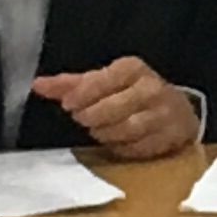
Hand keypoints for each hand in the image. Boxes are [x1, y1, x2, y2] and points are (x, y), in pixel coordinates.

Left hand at [33, 55, 200, 159]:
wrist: (178, 110)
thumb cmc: (133, 92)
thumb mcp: (105, 81)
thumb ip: (72, 84)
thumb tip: (38, 85)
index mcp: (133, 69)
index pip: (101, 81)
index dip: (81, 95)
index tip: (68, 105)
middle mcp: (151, 88)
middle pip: (110, 109)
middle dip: (91, 118)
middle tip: (83, 120)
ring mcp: (163, 113)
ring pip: (124, 129)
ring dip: (104, 134)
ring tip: (99, 130)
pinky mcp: (169, 136)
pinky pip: (136, 148)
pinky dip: (121, 147)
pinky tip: (117, 142)